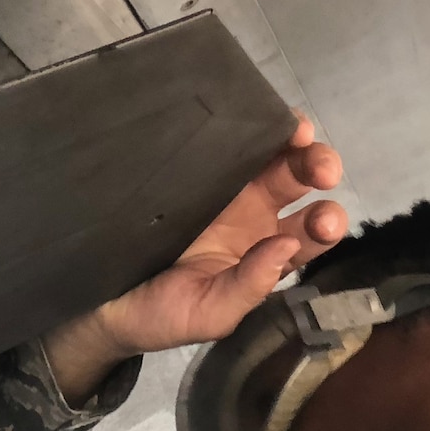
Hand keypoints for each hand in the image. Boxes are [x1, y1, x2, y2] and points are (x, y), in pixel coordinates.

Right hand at [43, 116, 345, 402]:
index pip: (311, 236)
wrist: (104, 300)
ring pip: (273, 155)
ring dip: (295, 142)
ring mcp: (227, 190)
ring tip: (299, 135)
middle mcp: (255, 218)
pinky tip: (260, 115)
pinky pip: (231, 141)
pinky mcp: (195, 168)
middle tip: (321, 170)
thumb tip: (287, 245)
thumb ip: (249, 288)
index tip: (325, 218)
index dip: (325, 223)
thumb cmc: (160, 314)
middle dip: (319, 171)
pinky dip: (253, 124)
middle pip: (302, 185)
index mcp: (266, 257)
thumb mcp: (209, 315)